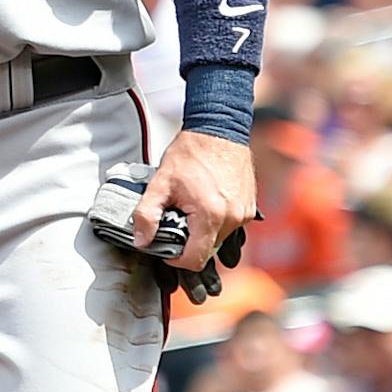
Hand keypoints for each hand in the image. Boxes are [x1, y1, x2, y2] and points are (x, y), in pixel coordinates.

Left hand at [134, 129, 257, 272]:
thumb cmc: (191, 154)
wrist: (218, 131)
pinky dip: (216, 223)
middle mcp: (233, 219)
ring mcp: (244, 214)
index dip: (175, 260)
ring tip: (189, 210)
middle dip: (188, 243)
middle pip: (207, 251)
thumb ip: (147, 214)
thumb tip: (141, 240)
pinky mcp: (250, 209)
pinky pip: (231, 227)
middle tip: (174, 222)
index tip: (164, 247)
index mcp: (210, 216)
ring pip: (219, 239)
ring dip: (202, 233)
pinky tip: (204, 204)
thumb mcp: (160, 183)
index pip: (194, 260)